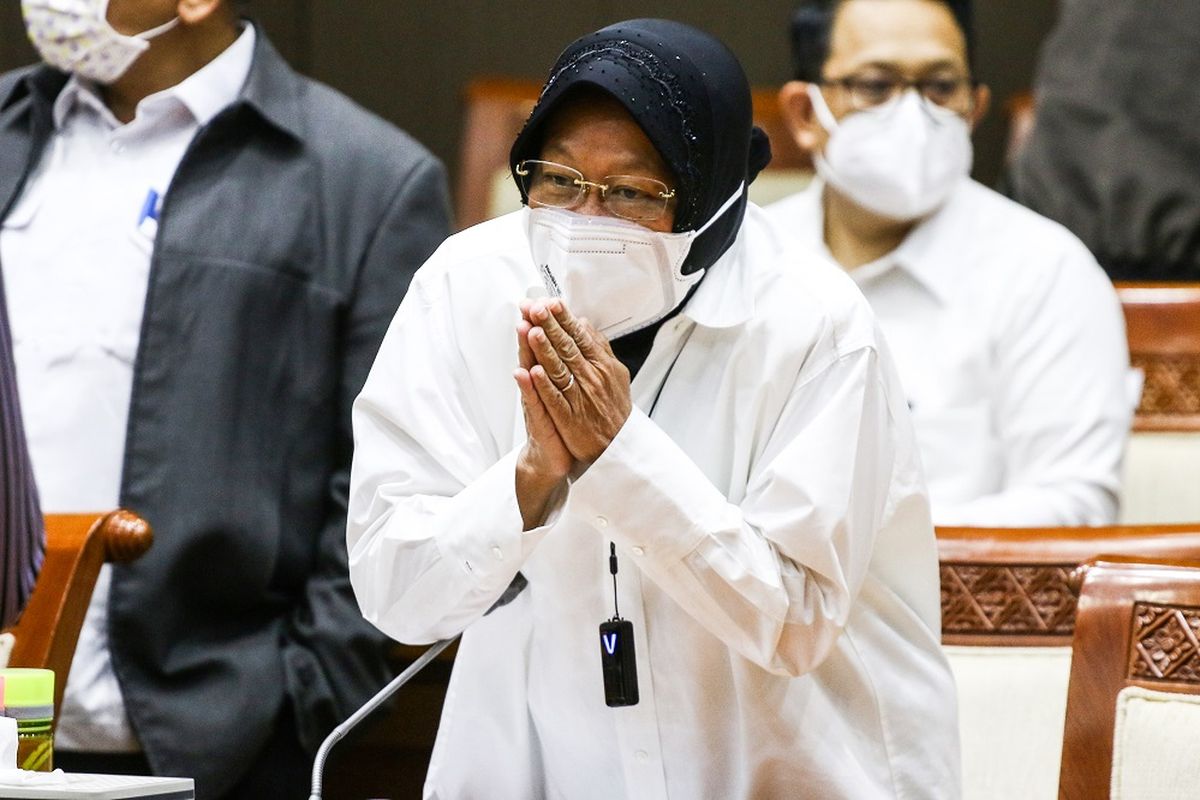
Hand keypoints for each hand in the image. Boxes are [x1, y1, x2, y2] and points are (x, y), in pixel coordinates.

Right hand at [514, 312, 572, 528]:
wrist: (553, 458)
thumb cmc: (562, 423)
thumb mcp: (565, 390)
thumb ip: (564, 363)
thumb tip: (570, 335)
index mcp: (550, 377)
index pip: (546, 345)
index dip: (544, 323)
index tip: (541, 300)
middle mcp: (540, 387)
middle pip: (535, 352)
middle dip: (533, 329)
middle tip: (529, 306)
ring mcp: (537, 403)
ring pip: (530, 372)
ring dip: (526, 351)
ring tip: (524, 330)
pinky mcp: (539, 422)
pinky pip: (533, 403)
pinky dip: (527, 388)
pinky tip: (523, 374)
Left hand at [524, 297, 631, 463]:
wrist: (618, 445)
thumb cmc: (613, 408)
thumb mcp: (615, 373)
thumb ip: (599, 347)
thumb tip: (584, 323)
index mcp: (601, 365)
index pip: (579, 336)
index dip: (563, 318)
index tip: (550, 302)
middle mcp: (591, 378)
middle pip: (567, 347)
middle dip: (550, 326)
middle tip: (536, 308)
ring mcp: (580, 398)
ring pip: (559, 369)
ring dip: (545, 350)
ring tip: (532, 331)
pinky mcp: (569, 418)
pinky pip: (555, 399)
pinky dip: (544, 385)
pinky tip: (533, 371)